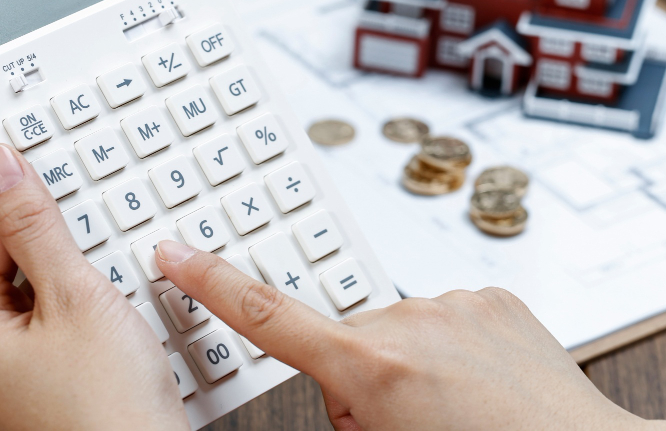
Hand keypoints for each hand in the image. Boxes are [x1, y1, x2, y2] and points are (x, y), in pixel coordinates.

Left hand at [0, 143, 187, 429]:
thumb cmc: (108, 413)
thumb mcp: (77, 298)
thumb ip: (36, 228)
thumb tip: (0, 169)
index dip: (3, 179)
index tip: (12, 137)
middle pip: (8, 259)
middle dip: (46, 224)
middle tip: (71, 182)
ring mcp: (12, 372)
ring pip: (38, 288)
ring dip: (72, 261)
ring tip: (103, 240)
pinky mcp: (48, 380)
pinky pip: (59, 318)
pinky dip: (85, 297)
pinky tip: (115, 288)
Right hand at [155, 242, 665, 430]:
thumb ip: (348, 412)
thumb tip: (347, 392)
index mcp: (374, 366)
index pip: (271, 317)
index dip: (213, 284)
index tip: (176, 252)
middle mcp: (409, 322)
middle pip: (346, 346)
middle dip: (362, 383)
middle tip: (412, 428)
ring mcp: (454, 303)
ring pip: (398, 333)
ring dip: (411, 367)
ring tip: (458, 409)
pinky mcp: (490, 295)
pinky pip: (443, 318)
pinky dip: (450, 348)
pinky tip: (481, 385)